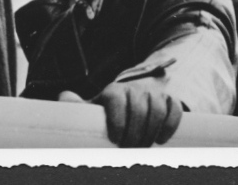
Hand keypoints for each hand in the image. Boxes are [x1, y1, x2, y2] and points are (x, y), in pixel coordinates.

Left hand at [58, 82, 182, 147]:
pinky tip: (162, 139)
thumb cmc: (110, 110)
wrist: (135, 97)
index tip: (116, 138)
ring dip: (151, 131)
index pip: (116, 98)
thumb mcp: (94, 109)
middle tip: (130, 149)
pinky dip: (170, 123)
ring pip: (157, 108)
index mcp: (114, 91)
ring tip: (143, 148)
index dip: (117, 118)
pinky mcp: (169, 99)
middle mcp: (135, 89)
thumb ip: (79, 108)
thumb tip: (63, 97)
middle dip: (135, 132)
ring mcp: (154, 93)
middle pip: (138, 107)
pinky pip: (174, 108)